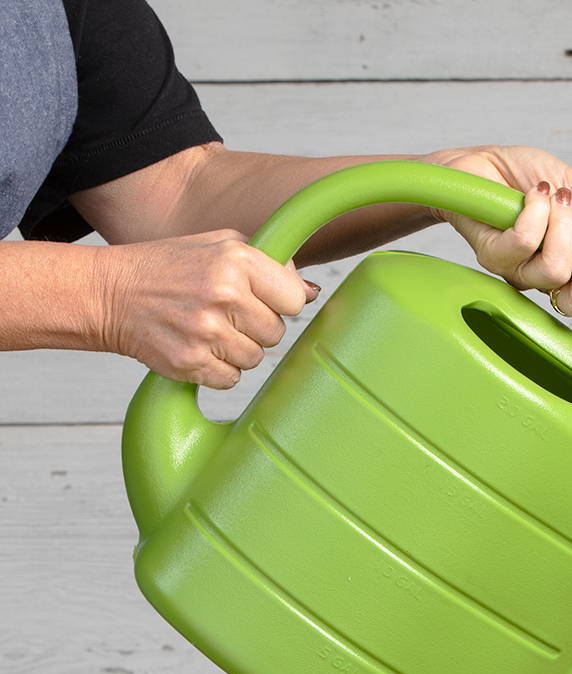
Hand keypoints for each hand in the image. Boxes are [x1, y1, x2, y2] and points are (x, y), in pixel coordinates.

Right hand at [98, 230, 320, 387]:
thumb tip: (311, 291)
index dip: (282, 302)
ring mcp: (206, 331)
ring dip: (238, 350)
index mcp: (235, 260)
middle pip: (277, 333)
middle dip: (257, 327)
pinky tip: (198, 347)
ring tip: (209, 329)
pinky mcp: (191, 362)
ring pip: (256, 359)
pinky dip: (218, 369)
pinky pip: (232, 379)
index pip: (296, 299)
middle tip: (226, 314)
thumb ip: (271, 262)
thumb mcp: (218, 245)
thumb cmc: (168, 268)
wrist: (109, 294)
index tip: (263, 299)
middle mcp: (223, 294)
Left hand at [423, 145, 571, 337]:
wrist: (480, 162)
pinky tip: (535, 193)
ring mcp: (518, 272)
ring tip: (553, 195)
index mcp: (571, 269)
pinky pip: (524, 243)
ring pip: (555, 271)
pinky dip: (537, 211)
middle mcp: (544, 279)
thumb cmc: (525, 178)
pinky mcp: (492, 256)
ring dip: (562, 225)